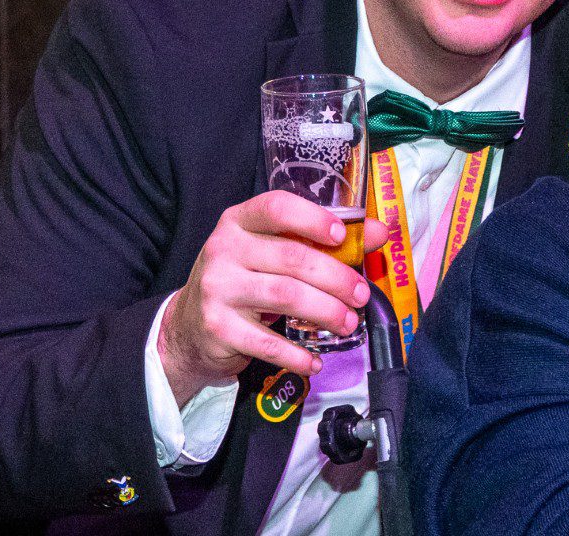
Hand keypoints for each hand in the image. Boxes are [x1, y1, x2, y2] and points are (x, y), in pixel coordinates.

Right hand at [159, 190, 388, 406]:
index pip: (276, 208)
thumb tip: (379, 232)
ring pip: (285, 297)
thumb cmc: (244, 278)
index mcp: (240, 221)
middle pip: (292, 258)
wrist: (189, 326)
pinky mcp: (217, 328)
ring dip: (325, 312)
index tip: (342, 236)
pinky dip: (296, 354)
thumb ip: (323, 239)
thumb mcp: (273, 250)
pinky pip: (266, 342)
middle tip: (361, 296)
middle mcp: (224, 249)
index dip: (312, 219)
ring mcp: (218, 288)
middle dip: (336, 278)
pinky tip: (315, 359)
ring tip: (348, 323)